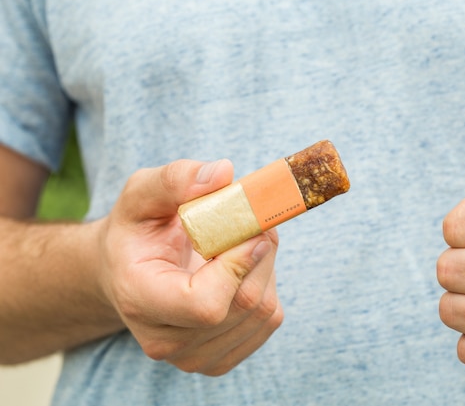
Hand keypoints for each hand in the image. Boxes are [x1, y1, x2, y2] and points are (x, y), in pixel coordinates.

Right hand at [97, 159, 282, 375]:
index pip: (206, 305)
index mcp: (140, 299)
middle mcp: (164, 341)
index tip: (248, 228)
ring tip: (241, 242)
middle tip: (252, 222)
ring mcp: (193, 357)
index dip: (239, 264)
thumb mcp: (142, 193)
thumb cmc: (136, 230)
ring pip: (264, 312)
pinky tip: (243, 268)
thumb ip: (175, 179)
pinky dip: (268, 286)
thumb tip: (223, 174)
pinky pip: (269, 322)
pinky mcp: (220, 359)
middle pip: (244, 304)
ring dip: (267, 267)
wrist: (127, 271)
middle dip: (260, 254)